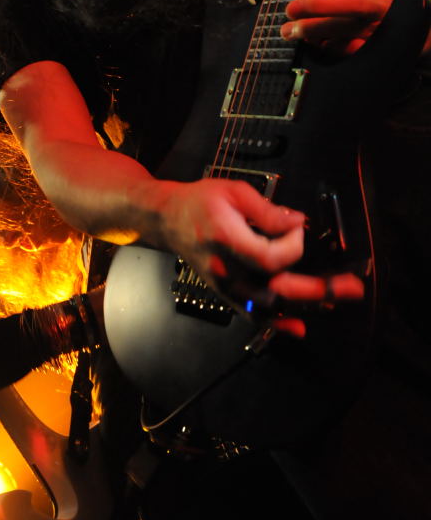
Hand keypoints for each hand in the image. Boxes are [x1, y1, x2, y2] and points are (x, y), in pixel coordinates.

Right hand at [150, 177, 362, 336]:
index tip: (295, 227)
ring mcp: (224, 285)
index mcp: (226, 240)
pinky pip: (251, 315)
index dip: (292, 244)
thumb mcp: (233, 192)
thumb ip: (267, 210)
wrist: (166, 219)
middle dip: (318, 289)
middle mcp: (225, 270)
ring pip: (268, 306)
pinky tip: (298, 327)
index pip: (270, 257)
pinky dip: (276, 324)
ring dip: (305, 305)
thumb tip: (297, 223)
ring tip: (336, 299)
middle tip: (352, 287)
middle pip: (276, 289)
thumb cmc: (199, 201)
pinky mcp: (225, 292)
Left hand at [281, 0, 395, 54]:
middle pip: (348, 5)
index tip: (295, 2)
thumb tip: (299, 1)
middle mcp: (377, 6)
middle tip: (289, 14)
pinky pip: (351, 50)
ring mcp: (380, 29)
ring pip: (347, 29)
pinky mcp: (378, 50)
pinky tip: (318, 45)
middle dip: (315, 9)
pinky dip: (331, 48)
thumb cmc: (371, 6)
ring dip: (314, 32)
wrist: (409, 29)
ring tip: (292, 33)